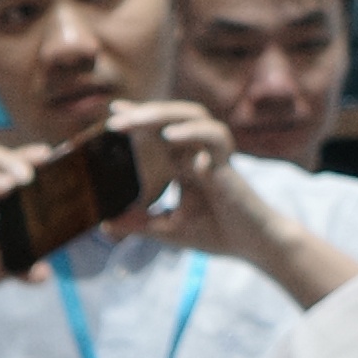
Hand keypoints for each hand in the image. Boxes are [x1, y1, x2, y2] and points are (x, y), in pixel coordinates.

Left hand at [121, 99, 251, 238]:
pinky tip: (168, 135)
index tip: (113, 112)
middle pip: (172, 117)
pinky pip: (213, 137)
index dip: (138, 118)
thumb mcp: (168, 231)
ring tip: (135, 120)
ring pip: (193, 116)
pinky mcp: (227, 165)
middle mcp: (197, 154)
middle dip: (144, 113)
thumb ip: (139, 225)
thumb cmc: (218, 233)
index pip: (158, 133)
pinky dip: (192, 132)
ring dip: (163, 114)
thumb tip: (104, 225)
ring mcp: (213, 156)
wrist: (253, 246)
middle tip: (114, 118)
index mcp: (183, 165)